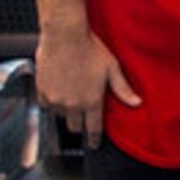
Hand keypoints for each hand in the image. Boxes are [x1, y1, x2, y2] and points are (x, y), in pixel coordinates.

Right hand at [36, 22, 140, 147]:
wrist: (65, 36)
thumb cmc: (90, 49)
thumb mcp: (112, 68)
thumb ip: (123, 89)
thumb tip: (137, 103)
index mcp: (92, 101)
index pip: (94, 129)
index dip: (95, 139)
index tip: (95, 144)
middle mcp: (73, 104)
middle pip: (75, 126)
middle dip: (80, 123)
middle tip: (82, 115)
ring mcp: (56, 99)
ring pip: (61, 115)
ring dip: (66, 110)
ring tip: (71, 94)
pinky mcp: (42, 91)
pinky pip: (46, 104)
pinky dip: (51, 101)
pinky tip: (58, 89)